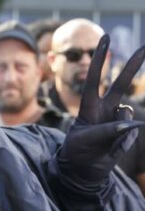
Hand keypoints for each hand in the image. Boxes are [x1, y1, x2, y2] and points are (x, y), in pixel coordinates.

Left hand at [57, 35, 144, 184]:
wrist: (82, 172)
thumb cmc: (77, 152)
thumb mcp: (86, 140)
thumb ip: (108, 131)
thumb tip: (131, 123)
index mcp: (88, 106)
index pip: (93, 79)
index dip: (98, 60)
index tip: (104, 38)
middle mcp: (104, 110)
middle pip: (119, 84)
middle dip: (132, 67)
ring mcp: (116, 120)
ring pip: (128, 114)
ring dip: (121, 130)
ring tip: (107, 145)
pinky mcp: (125, 134)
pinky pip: (130, 134)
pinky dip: (123, 144)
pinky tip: (112, 151)